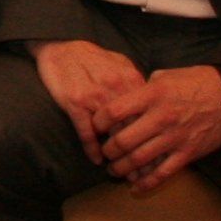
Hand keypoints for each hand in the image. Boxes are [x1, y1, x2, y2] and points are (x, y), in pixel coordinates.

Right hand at [30, 37, 146, 166]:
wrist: (60, 45)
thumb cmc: (91, 57)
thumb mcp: (119, 64)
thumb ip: (135, 83)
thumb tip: (150, 102)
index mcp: (129, 79)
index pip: (148, 115)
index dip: (154, 139)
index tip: (159, 158)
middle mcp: (115, 89)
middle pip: (133, 128)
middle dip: (140, 155)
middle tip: (144, 175)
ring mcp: (94, 96)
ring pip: (112, 134)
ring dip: (119, 157)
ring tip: (123, 174)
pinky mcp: (74, 102)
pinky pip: (86, 131)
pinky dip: (92, 148)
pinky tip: (97, 160)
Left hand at [98, 64, 220, 188]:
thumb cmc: (197, 81)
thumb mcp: (166, 76)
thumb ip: (143, 88)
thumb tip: (125, 97)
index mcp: (152, 95)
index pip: (114, 111)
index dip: (99, 121)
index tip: (96, 126)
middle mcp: (161, 117)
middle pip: (123, 141)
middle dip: (108, 151)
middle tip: (105, 153)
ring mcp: (175, 137)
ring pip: (139, 160)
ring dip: (122, 169)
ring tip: (115, 170)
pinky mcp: (188, 153)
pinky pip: (163, 173)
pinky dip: (146, 183)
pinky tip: (136, 188)